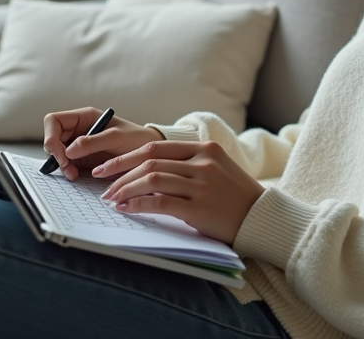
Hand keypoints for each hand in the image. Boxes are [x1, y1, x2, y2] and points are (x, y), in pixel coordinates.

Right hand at [42, 108, 163, 181]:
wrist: (148, 154)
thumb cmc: (136, 139)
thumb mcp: (116, 138)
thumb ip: (92, 142)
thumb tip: (68, 150)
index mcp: (84, 117)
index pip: (53, 121)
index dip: (51, 136)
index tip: (62, 153)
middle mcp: (78, 129)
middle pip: (52, 138)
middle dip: (56, 154)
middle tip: (68, 168)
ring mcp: (79, 145)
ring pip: (57, 152)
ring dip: (61, 164)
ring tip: (74, 174)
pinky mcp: (82, 159)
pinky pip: (66, 163)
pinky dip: (67, 170)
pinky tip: (76, 175)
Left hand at [94, 140, 263, 244]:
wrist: (261, 217)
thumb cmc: (234, 196)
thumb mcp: (215, 169)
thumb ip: (187, 164)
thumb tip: (145, 172)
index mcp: (205, 148)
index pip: (156, 146)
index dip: (127, 156)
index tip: (107, 165)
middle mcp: (203, 162)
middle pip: (150, 161)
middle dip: (119, 172)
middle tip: (101, 182)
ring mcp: (202, 184)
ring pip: (151, 179)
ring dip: (125, 189)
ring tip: (111, 198)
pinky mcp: (200, 207)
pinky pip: (160, 202)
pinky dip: (138, 205)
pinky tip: (127, 209)